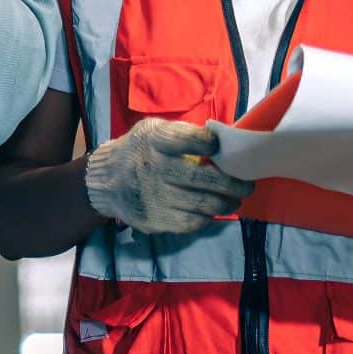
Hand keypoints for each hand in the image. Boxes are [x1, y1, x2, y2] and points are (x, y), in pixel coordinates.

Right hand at [85, 119, 253, 234]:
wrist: (106, 181)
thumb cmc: (140, 151)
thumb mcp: (154, 131)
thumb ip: (183, 134)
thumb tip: (223, 143)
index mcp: (154, 141)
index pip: (190, 140)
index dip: (211, 144)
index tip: (219, 147)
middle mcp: (153, 167)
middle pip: (205, 179)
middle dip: (234, 184)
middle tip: (246, 186)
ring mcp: (153, 196)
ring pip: (205, 204)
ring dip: (227, 203)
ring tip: (234, 200)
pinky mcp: (154, 218)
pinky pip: (193, 222)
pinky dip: (207, 217)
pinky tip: (210, 210)